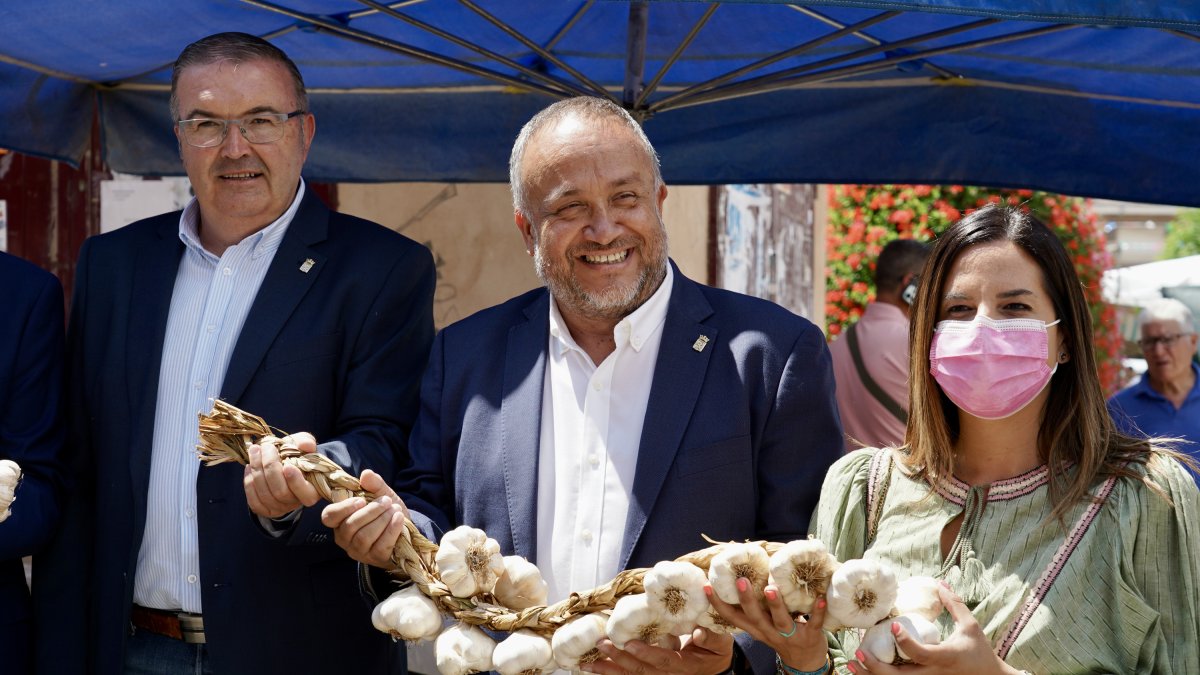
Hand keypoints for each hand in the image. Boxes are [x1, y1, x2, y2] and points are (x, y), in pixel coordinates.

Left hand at [243, 432, 321, 517]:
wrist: (285, 464)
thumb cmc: (298, 455)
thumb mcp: (304, 445)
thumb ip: (306, 442)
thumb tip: (304, 445)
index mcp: (312, 490)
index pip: (306, 494)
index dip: (296, 482)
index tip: (287, 465)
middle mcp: (296, 502)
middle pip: (280, 492)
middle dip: (270, 467)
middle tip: (266, 447)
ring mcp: (280, 508)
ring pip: (265, 495)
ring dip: (257, 470)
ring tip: (255, 451)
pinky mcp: (265, 509)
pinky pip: (254, 501)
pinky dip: (249, 483)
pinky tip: (249, 467)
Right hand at [321, 469, 409, 567]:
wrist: (406, 527)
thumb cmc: (387, 510)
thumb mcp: (382, 494)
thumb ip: (374, 484)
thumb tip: (366, 474)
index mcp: (340, 520)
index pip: (329, 516)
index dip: (343, 508)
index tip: (361, 500)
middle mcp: (344, 538)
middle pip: (350, 526)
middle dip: (371, 511)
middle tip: (386, 501)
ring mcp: (359, 551)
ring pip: (364, 537)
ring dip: (382, 520)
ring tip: (395, 510)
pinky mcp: (375, 559)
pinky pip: (380, 546)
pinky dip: (391, 530)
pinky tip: (399, 519)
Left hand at [583, 627, 733, 674]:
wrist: (717, 666)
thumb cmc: (716, 650)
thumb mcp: (721, 642)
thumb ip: (711, 637)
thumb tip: (697, 631)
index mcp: (685, 665)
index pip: (663, 660)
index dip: (646, 652)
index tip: (628, 643)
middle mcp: (669, 674)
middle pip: (641, 670)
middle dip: (619, 659)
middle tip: (601, 644)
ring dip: (609, 670)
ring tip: (588, 663)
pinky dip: (612, 674)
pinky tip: (594, 669)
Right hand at [708, 577, 828, 672]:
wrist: (806, 663)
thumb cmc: (782, 636)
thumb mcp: (764, 626)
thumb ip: (756, 607)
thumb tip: (745, 574)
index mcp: (756, 628)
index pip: (733, 617)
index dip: (718, 603)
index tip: (707, 586)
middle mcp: (769, 633)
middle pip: (755, 617)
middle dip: (747, 600)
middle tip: (741, 581)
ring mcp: (790, 636)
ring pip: (780, 621)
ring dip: (775, 605)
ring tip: (770, 589)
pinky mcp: (810, 637)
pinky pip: (813, 624)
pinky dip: (817, 612)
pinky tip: (820, 599)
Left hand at [848, 585, 1019, 674]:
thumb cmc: (980, 653)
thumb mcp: (971, 627)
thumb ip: (955, 605)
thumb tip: (940, 583)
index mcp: (945, 657)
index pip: (921, 653)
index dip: (905, 641)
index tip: (893, 625)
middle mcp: (933, 674)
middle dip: (876, 667)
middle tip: (858, 653)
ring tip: (852, 664)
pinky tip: (865, 670)